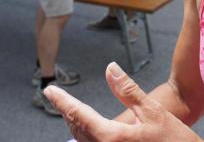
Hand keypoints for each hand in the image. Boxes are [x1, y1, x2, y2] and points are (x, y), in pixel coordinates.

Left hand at [45, 62, 201, 141]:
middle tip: (59, 98)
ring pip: (84, 141)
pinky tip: (94, 131)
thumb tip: (110, 68)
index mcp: (111, 137)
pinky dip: (89, 137)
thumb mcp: (155, 113)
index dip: (62, 101)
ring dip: (77, 126)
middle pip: (77, 130)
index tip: (49, 89)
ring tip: (72, 113)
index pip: (78, 114)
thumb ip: (128, 91)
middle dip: (68, 113)